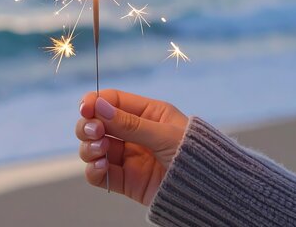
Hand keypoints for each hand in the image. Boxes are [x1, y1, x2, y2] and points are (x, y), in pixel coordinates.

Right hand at [75, 89, 187, 205]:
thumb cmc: (195, 155)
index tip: (85, 108)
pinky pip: (99, 173)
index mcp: (147, 113)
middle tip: (95, 132)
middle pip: (97, 123)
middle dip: (89, 125)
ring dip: (89, 147)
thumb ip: (130, 123)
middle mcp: (134, 132)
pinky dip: (93, 169)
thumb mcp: (164, 134)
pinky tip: (102, 166)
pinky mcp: (124, 180)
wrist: (209, 193)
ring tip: (101, 150)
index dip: (95, 102)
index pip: (113, 101)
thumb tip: (98, 106)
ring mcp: (128, 157)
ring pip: (93, 147)